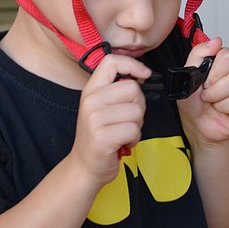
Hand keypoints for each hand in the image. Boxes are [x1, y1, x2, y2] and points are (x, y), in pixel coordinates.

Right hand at [70, 55, 150, 186]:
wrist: (84, 166)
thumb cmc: (99, 136)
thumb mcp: (101, 107)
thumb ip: (116, 90)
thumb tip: (140, 76)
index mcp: (91, 90)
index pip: (111, 61)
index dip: (133, 64)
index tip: (144, 74)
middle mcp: (91, 101)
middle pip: (133, 88)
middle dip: (138, 105)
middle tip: (126, 119)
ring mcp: (95, 119)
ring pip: (136, 111)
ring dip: (136, 125)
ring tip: (121, 132)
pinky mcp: (102, 137)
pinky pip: (134, 130)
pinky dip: (134, 138)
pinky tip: (122, 143)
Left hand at [177, 37, 228, 148]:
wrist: (197, 124)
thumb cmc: (194, 100)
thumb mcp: (188, 75)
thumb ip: (199, 53)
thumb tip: (216, 41)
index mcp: (227, 62)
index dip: (215, 74)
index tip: (205, 82)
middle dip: (216, 93)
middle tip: (209, 96)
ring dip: (222, 106)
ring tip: (217, 105)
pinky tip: (228, 113)